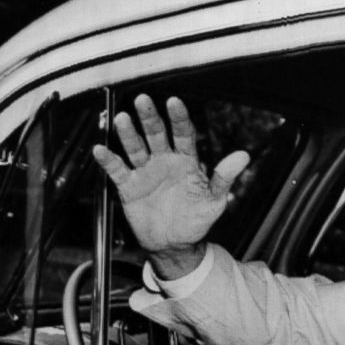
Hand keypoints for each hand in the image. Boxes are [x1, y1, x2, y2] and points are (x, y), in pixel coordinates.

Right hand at [92, 94, 248, 278]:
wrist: (173, 244)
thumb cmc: (196, 221)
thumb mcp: (214, 201)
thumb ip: (224, 178)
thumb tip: (243, 156)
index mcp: (186, 161)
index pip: (183, 134)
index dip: (178, 118)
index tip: (174, 102)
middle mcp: (164, 161)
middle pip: (156, 134)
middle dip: (150, 118)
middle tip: (143, 100)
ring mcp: (145, 172)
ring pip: (135, 147)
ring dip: (128, 134)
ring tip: (122, 119)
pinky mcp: (129, 186)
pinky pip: (117, 170)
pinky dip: (108, 160)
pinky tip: (100, 149)